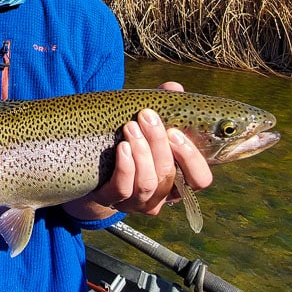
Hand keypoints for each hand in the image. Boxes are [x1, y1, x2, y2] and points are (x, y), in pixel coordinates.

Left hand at [63, 81, 213, 219]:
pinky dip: (125, 167)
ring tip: (131, 127)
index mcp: (177, 179)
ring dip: (141, 152)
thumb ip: (164, 107)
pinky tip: (121, 147)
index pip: (200, 180)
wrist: (92, 167)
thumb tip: (174, 88)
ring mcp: (136, 202)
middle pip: (168, 175)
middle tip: (147, 116)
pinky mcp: (111, 201)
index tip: (175, 132)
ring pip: (147, 184)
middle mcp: (160, 196)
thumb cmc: (128, 141)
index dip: (191, 158)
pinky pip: (122, 189)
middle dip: (158, 143)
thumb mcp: (147, 125)